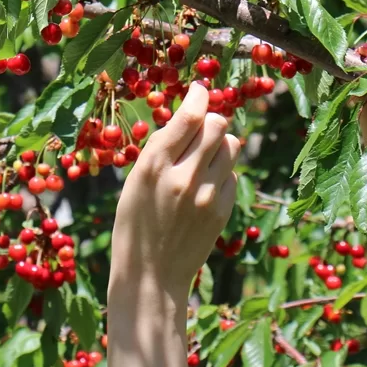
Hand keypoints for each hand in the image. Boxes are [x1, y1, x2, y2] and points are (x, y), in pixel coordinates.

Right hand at [110, 83, 241, 295]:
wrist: (151, 274)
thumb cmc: (135, 224)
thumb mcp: (134, 183)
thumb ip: (160, 149)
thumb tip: (189, 116)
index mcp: (152, 167)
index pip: (189, 117)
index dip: (199, 97)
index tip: (199, 91)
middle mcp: (183, 177)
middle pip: (217, 125)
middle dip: (211, 121)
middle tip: (201, 130)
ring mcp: (206, 196)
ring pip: (231, 146)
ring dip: (220, 144)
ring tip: (204, 158)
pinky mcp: (222, 211)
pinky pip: (231, 175)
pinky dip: (221, 173)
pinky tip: (204, 187)